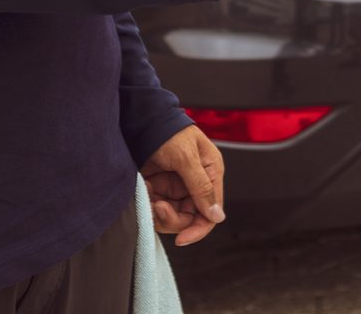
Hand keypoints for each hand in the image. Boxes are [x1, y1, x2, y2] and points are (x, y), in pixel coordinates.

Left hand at [142, 125, 224, 245]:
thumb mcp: (186, 158)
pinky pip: (157, 209)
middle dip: (172, 218)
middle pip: (190, 218)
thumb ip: (201, 187)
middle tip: (157, 207)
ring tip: (148, 193)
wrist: (143, 121)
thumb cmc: (169, 133)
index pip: (211, 212)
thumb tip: (217, 216)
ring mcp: (177, 188)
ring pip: (172, 217)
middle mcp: (196, 184)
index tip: (181, 239)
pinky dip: (149, 205)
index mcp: (210, 174)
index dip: (198, 229)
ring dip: (158, 212)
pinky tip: (145, 190)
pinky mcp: (161, 189)